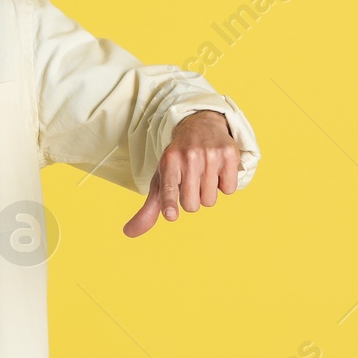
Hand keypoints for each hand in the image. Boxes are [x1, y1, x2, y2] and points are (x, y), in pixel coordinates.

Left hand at [123, 111, 239, 237]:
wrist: (200, 125)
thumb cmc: (178, 160)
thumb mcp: (161, 179)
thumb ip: (149, 208)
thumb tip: (128, 233)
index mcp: (168, 162)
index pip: (168, 187)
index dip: (169, 202)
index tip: (170, 215)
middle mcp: (189, 156)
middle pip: (192, 204)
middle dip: (191, 200)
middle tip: (190, 183)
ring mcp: (210, 154)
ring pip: (211, 200)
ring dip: (207, 193)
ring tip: (203, 174)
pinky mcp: (229, 154)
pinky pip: (229, 189)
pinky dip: (224, 185)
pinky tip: (217, 170)